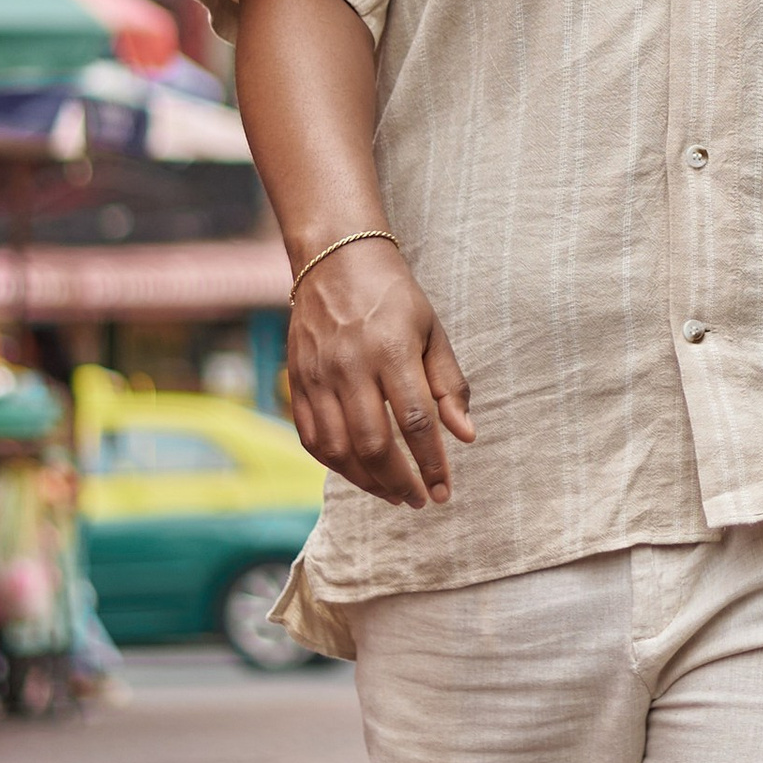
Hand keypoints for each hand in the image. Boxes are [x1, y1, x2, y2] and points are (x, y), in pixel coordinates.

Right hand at [287, 237, 474, 508]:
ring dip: (366, 481)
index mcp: (392, 351)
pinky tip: (357, 473)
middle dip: (398, 482)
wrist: (335, 261)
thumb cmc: (395, 298)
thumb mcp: (432, 332)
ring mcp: (317, 375)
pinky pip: (311, 438)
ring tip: (392, 494)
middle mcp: (350, 365)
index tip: (443, 492)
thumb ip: (449, 385)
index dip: (430, 463)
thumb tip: (466, 437)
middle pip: (373, 443)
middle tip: (417, 501)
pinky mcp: (296, 381)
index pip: (415, 421)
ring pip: (338, 448)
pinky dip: (335, 464)